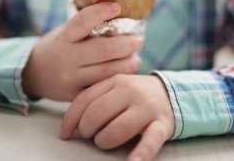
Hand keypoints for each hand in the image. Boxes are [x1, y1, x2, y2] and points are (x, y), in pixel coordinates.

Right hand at [22, 2, 142, 100]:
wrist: (34, 72)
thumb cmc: (59, 45)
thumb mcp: (66, 32)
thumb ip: (87, 27)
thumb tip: (121, 15)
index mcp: (65, 36)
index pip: (83, 21)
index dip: (101, 12)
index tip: (117, 7)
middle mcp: (67, 56)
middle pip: (103, 50)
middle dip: (126, 44)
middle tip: (138, 40)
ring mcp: (71, 78)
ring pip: (107, 71)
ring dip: (127, 64)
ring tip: (136, 58)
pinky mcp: (75, 95)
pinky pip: (102, 87)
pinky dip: (117, 79)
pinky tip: (126, 73)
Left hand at [60, 74, 174, 160]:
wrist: (169, 94)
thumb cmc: (133, 95)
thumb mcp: (115, 88)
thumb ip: (95, 98)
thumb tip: (69, 124)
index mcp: (115, 80)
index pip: (85, 99)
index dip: (71, 119)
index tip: (64, 135)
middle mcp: (130, 90)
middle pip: (97, 114)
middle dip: (88, 131)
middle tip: (92, 135)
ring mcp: (146, 107)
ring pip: (117, 129)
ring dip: (105, 142)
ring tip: (105, 142)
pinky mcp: (162, 124)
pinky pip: (150, 141)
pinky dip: (141, 153)